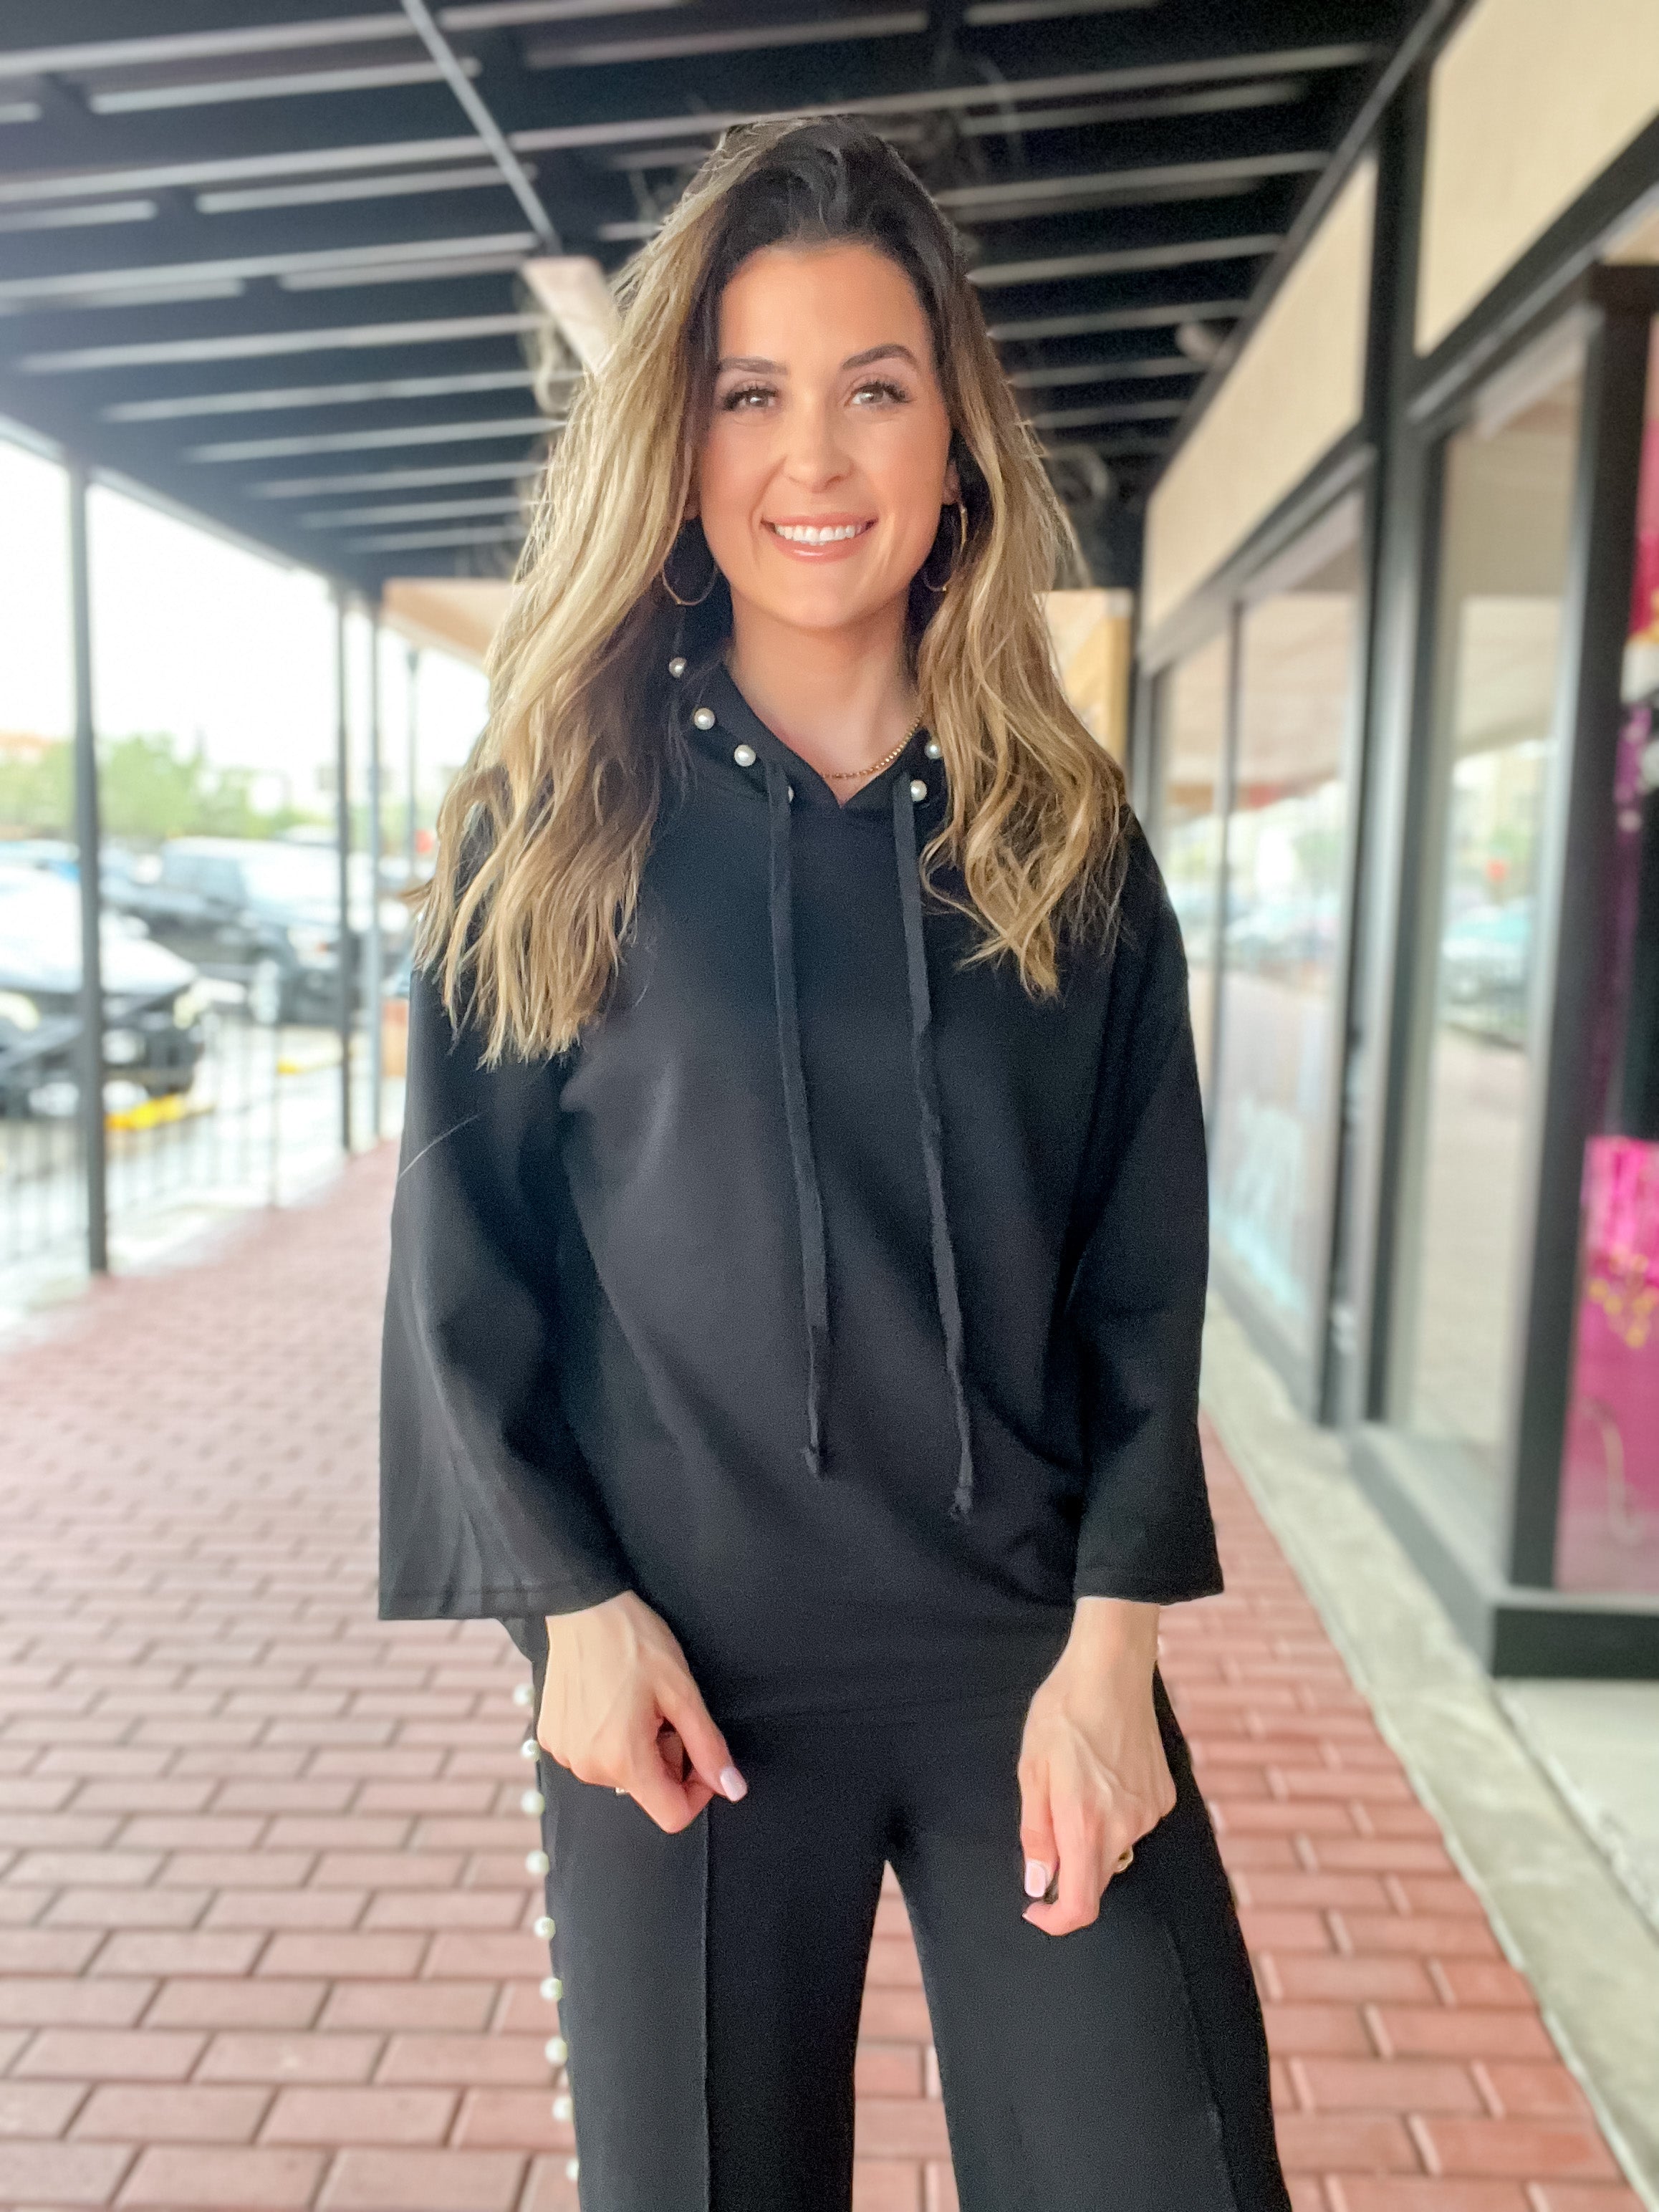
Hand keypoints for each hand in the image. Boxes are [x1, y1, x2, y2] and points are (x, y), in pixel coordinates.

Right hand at [537, 1591, 746, 1834]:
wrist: (581, 1606)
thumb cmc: (635, 1642)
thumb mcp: (682, 1691)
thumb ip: (708, 1747)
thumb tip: (732, 1788)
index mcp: (624, 1761)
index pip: (673, 1816)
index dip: (698, 1791)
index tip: (699, 1752)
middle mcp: (588, 1768)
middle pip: (647, 1790)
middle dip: (667, 1758)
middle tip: (666, 1711)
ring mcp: (565, 1755)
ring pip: (621, 1772)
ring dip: (639, 1747)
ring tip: (637, 1701)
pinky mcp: (550, 1739)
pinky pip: (593, 1755)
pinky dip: (610, 1737)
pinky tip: (610, 1700)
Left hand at [1017, 1597, 1175, 1935]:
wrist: (1111, 1669)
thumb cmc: (1063, 1713)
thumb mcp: (1032, 1771)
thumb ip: (1036, 1834)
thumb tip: (1038, 1884)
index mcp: (1085, 1823)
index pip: (1081, 1905)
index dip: (1056, 1920)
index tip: (1037, 1909)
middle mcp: (1125, 1826)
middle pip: (1098, 1879)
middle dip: (1070, 1871)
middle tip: (1049, 1827)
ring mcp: (1149, 1812)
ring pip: (1116, 1850)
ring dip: (1093, 1838)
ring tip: (1078, 1784)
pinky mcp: (1165, 1796)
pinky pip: (1135, 1824)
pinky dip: (1116, 1816)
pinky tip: (1105, 1774)